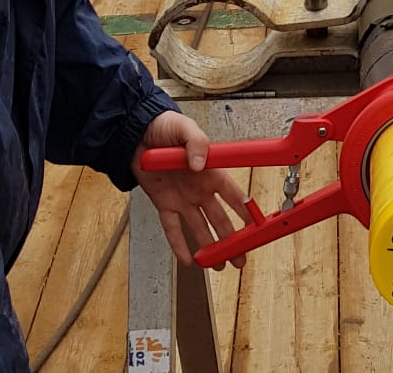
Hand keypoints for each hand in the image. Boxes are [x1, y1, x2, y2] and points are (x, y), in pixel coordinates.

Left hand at [132, 111, 252, 269]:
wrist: (136, 133)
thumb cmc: (165, 127)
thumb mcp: (185, 128)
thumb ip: (197, 144)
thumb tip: (199, 165)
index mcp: (211, 171)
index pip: (233, 195)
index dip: (245, 211)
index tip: (256, 227)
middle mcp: (199, 189)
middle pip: (219, 219)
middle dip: (231, 240)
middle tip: (240, 258)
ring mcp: (182, 199)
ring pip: (199, 228)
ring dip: (209, 248)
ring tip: (219, 265)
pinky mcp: (163, 204)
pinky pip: (172, 229)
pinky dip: (179, 245)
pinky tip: (188, 260)